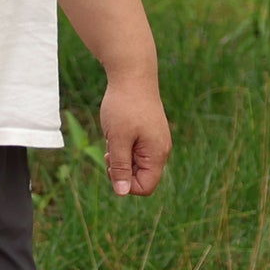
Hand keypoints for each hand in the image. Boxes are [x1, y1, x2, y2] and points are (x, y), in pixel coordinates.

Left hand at [100, 75, 169, 195]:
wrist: (132, 77)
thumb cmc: (124, 107)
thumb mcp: (117, 139)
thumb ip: (120, 166)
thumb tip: (122, 192)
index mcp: (156, 154)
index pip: (145, 187)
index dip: (125, 184)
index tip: (111, 163)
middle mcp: (159, 150)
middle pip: (139, 177)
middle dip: (120, 169)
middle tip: (110, 150)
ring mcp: (154, 142)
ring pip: (134, 163)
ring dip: (118, 156)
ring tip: (113, 138)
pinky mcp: (147, 134)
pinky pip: (133, 150)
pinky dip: (121, 146)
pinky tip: (116, 132)